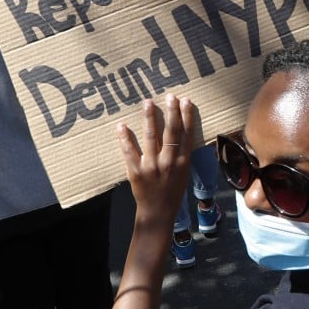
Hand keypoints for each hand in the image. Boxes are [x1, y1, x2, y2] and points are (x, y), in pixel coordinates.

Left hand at [116, 94, 194, 218]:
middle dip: (171, 112)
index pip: (186, 134)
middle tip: (170, 96)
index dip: (187, 116)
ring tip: (148, 102)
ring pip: (151, 137)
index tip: (186, 101)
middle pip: (171, 132)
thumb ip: (183, 154)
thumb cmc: (173, 192)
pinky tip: (122, 125)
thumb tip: (183, 132)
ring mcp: (151, 166)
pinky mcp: (136, 171)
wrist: (158, 212)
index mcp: (183, 162)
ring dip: (149, 118)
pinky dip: (125, 138)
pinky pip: (129, 152)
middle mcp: (169, 162)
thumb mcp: (185, 173)